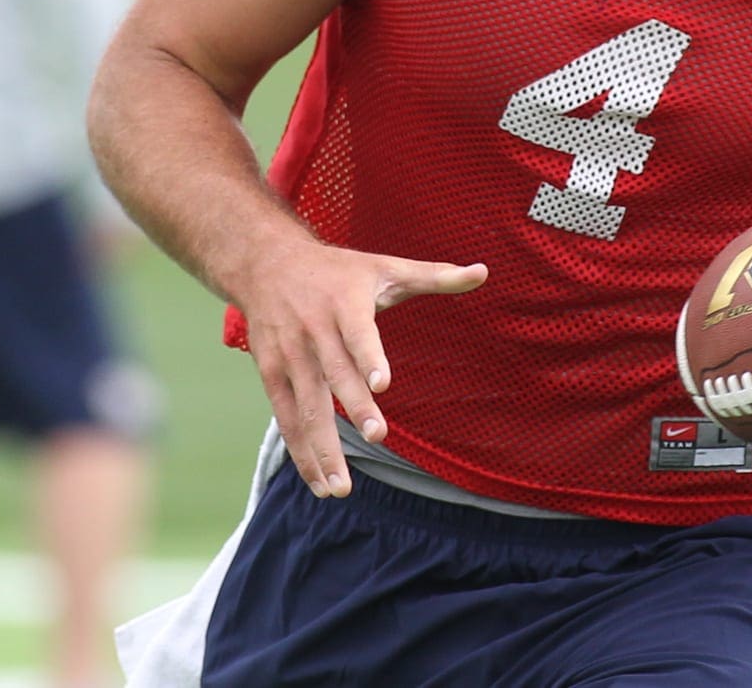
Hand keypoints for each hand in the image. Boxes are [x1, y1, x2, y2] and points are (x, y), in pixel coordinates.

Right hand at [236, 237, 486, 498]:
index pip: (357, 332)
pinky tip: (320, 481)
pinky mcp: (270, 374)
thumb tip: (485, 272)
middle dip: (354, 407)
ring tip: (342, 486)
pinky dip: (300, 450)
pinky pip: (286, 417)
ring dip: (322, 447)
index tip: (383, 383)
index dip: (369, 357)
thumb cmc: (339, 271)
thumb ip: (435, 276)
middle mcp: (313, 331)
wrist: (266, 264)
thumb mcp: (386, 266)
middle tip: (379, 436)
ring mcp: (288, 355)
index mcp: (344, 304)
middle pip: (333, 373)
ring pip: (305, 406)